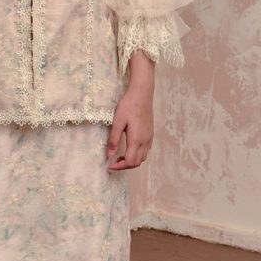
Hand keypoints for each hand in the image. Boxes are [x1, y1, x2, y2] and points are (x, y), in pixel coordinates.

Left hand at [107, 51, 154, 170]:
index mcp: (137, 139)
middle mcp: (145, 141)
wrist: (142, 93)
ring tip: (119, 157)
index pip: (130, 162)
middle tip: (113, 162)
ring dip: (131, 161)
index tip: (109, 166)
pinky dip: (137, 155)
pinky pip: (145, 151)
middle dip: (125, 166)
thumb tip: (109, 155)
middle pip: (137, 163)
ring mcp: (149, 138)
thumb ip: (113, 140)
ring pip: (143, 158)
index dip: (119, 167)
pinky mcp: (150, 134)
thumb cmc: (128, 105)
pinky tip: (128, 149)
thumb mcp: (117, 122)